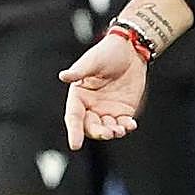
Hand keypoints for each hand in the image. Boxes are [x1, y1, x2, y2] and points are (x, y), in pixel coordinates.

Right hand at [59, 34, 146, 150]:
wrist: (131, 49)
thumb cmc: (107, 52)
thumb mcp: (93, 61)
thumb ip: (80, 72)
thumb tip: (63, 76)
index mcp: (79, 96)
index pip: (74, 117)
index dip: (74, 131)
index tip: (75, 145)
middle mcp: (91, 106)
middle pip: (91, 127)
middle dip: (98, 133)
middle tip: (107, 133)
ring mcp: (107, 109)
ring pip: (107, 128)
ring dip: (112, 132)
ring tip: (119, 131)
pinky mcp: (123, 110)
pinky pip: (123, 123)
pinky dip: (126, 127)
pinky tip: (130, 125)